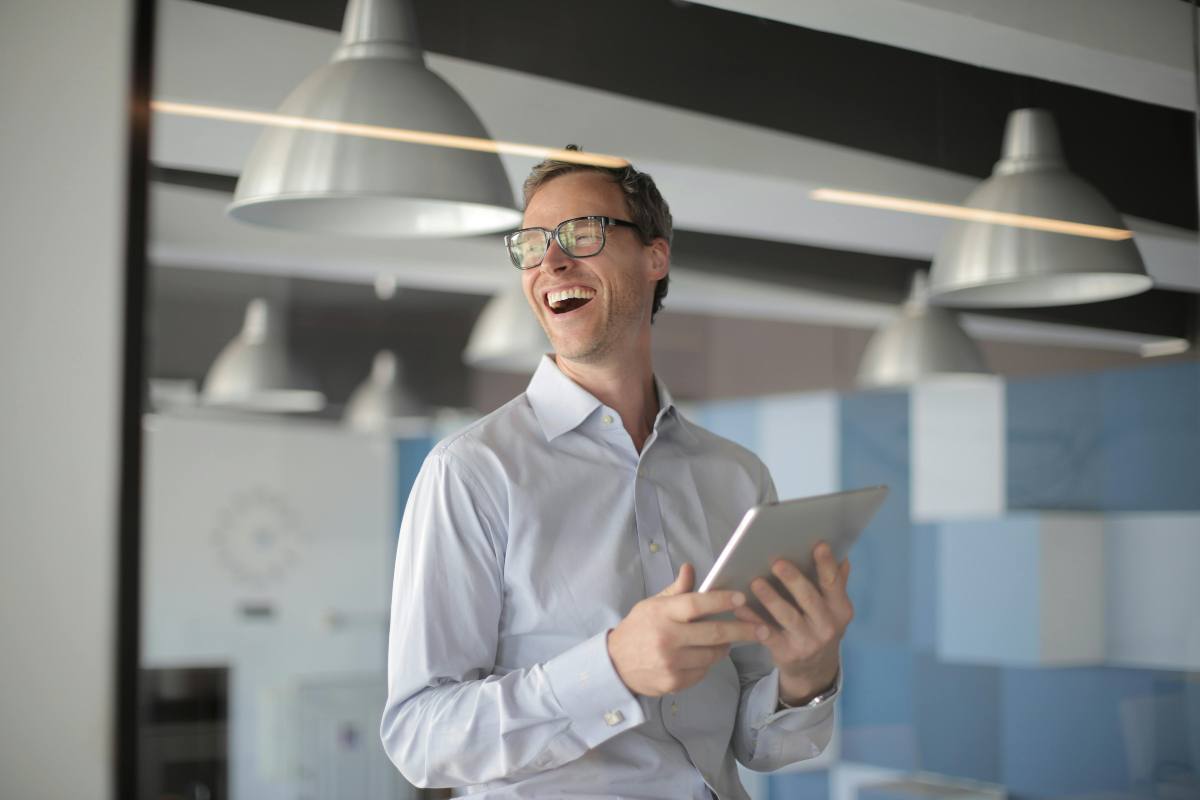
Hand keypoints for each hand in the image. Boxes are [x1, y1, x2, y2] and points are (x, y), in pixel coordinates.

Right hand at [607, 563, 760, 696]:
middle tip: (764, 628)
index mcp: (662, 614)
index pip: (697, 604)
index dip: (722, 601)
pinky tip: (703, 656)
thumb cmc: (638, 629)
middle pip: (714, 633)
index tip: (742, 599)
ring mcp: (671, 663)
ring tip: (727, 640)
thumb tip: (690, 568)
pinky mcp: (674, 683)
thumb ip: (676, 590)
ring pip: (713, 655)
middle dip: (744, 630)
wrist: (615, 664)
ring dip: (725, 647)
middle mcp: (667, 638)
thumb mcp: (652, 604)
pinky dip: (708, 663)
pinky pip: (703, 672)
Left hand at [734, 542, 852, 703]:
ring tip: (755, 582)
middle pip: (809, 598)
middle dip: (793, 580)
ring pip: (788, 616)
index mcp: (840, 609)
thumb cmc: (819, 627)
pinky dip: (753, 620)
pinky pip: (767, 634)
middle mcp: (827, 626)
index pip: (834, 583)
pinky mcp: (787, 653)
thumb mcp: (833, 609)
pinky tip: (740, 608)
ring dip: (771, 598)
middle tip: (777, 563)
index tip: (818, 544)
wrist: (814, 670)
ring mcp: (808, 641)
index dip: (826, 564)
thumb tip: (842, 557)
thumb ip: (836, 583)